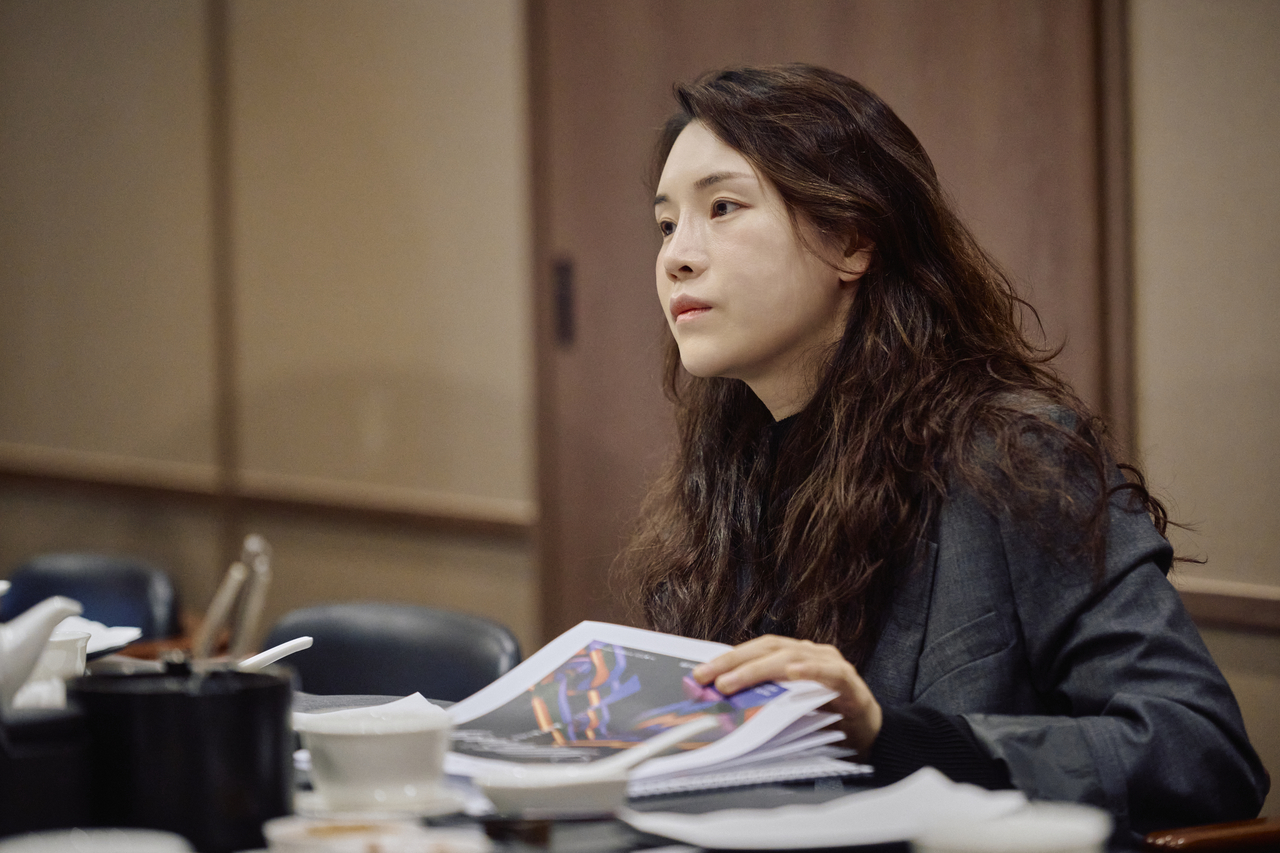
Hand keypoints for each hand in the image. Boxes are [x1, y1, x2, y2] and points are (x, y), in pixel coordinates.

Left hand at [690, 634, 882, 753]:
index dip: (728, 658)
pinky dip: (809, 671)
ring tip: (734, 680)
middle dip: (735, 662)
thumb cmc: (826, 719)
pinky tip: (791, 673)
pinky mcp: (849, 683)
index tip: (700, 673)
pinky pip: (828, 673)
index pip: (756, 650)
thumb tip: (723, 705)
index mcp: (794, 656)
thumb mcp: (788, 709)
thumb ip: (763, 702)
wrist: (870, 735)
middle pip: (768, 649)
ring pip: (791, 658)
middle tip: (710, 677)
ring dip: (759, 669)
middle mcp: (811, 654)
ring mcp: (830, 665)